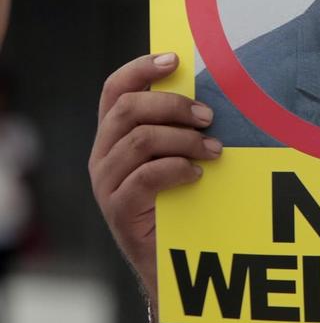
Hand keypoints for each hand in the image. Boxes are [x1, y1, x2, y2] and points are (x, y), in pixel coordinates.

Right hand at [88, 53, 220, 297]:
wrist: (171, 262)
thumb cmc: (181, 202)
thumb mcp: (178, 158)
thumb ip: (182, 129)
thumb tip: (213, 97)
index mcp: (115, 136)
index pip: (115, 90)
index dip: (141, 69)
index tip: (175, 60)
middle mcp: (104, 155)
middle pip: (128, 110)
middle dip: (173, 106)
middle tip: (209, 117)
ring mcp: (107, 183)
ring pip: (140, 141)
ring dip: (184, 140)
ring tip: (213, 151)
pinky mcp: (118, 209)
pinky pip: (144, 177)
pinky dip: (176, 169)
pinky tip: (197, 174)